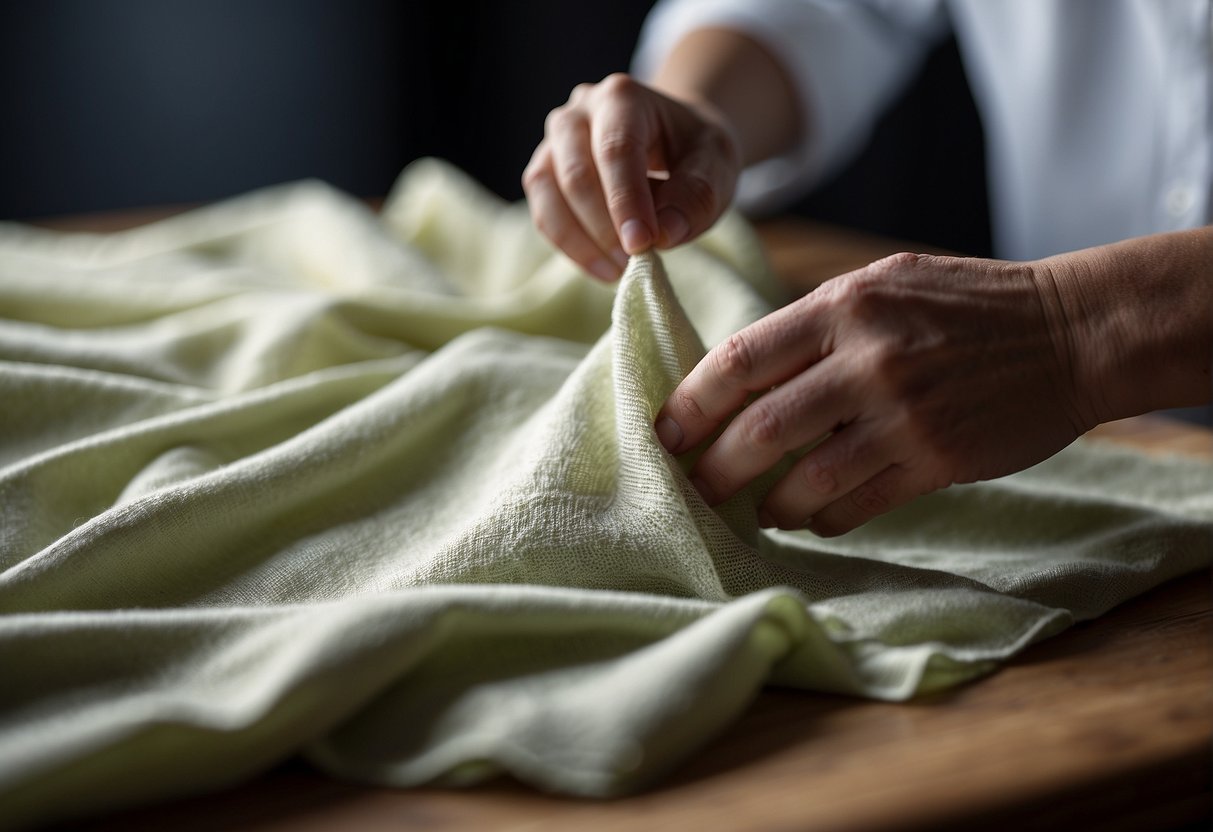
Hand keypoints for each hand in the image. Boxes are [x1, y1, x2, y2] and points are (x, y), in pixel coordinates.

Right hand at [522, 73, 740, 280]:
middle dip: (604, 227)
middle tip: (636, 262)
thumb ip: (697, 195)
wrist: (674, 139)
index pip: (616, 150)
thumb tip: (663, 234)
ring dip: (581, 241)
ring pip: (548, 192)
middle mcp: (579, 111)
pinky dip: (569, 246)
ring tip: (619, 270)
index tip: (643, 244)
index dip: (626, 201)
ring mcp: (554, 141)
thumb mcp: (716, 164)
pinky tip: (602, 266)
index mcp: (623, 97)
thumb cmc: (694, 149)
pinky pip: (543, 212)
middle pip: (576, 172)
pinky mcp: (545, 173)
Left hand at [654, 252, 1100, 535]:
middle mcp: (868, 358)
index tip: (666, 433)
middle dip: (715, 469)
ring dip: (770, 504)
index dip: (691, 403)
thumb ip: (816, 324)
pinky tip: (814, 518)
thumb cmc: (967, 306)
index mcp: (845, 304)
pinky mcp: (937, 459)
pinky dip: (825, 518)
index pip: (740, 359)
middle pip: (761, 428)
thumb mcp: (884, 284)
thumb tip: (740, 375)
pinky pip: (858, 505)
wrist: (1071, 332)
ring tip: (758, 511)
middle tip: (696, 488)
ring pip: (806, 479)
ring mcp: (904, 414)